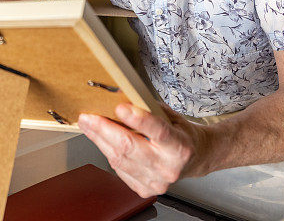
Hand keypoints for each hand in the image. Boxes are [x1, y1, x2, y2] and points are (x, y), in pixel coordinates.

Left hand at [77, 102, 207, 197]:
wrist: (195, 159)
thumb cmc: (181, 134)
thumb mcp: (171, 116)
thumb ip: (149, 109)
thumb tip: (120, 95)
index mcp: (180, 147)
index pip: (158, 132)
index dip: (139, 120)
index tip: (120, 108)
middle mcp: (168, 167)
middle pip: (130, 147)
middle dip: (104, 130)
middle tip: (87, 117)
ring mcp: (156, 182)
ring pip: (119, 159)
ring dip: (99, 140)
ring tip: (88, 126)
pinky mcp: (145, 189)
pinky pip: (118, 169)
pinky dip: (108, 152)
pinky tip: (102, 141)